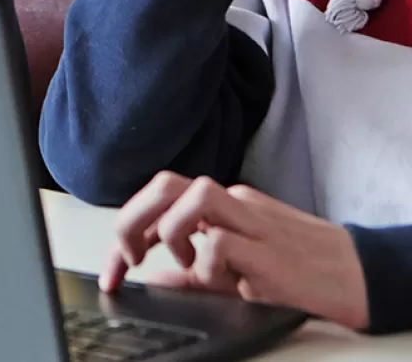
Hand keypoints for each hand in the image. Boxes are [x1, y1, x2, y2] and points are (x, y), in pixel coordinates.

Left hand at [100, 172, 368, 331]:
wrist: (349, 271)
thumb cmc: (293, 266)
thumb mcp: (233, 269)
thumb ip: (193, 270)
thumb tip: (154, 277)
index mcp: (219, 204)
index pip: (160, 197)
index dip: (127, 227)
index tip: (114, 267)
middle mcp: (229, 201)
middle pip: (166, 184)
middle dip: (133, 219)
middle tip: (126, 258)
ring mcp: (249, 219)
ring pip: (193, 195)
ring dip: (171, 231)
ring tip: (180, 261)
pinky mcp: (267, 246)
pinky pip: (221, 241)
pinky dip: (208, 262)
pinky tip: (221, 279)